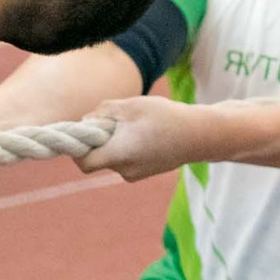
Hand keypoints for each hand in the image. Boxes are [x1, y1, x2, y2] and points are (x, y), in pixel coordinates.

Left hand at [77, 95, 209, 182]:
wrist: (201, 136)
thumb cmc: (165, 117)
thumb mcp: (130, 105)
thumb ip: (103, 112)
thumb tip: (86, 121)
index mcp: (119, 155)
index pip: (84, 162)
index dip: (78, 147)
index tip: (84, 130)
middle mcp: (125, 170)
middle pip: (98, 157)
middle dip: (100, 138)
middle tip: (116, 119)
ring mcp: (136, 174)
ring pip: (113, 156)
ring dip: (115, 140)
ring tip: (137, 124)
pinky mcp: (146, 171)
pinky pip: (126, 158)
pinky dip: (128, 146)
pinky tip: (146, 132)